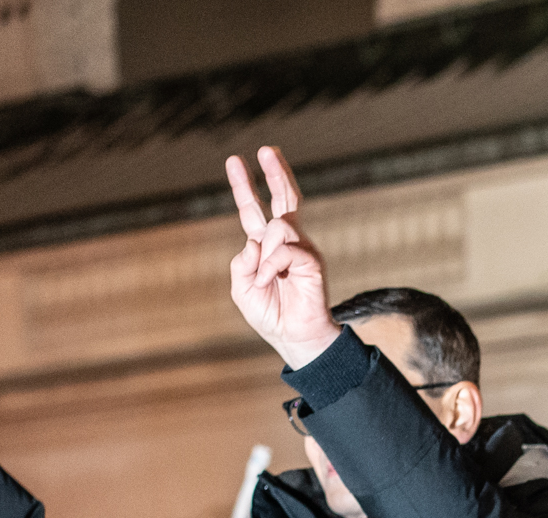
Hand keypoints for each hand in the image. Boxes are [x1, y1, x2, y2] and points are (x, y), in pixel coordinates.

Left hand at [225, 146, 340, 369]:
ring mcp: (301, 249)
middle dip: (274, 173)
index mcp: (265, 246)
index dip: (244, 186)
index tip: (235, 160)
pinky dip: (274, 265)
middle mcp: (285, 242)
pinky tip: (275, 280)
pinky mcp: (313, 261)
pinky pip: (287, 250)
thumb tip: (255, 241)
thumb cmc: (269, 314)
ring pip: (279, 226)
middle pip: (282, 198)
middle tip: (265, 149)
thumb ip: (242, 262)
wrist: (294, 337)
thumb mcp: (241, 287)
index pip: (255, 210)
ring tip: (270, 277)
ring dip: (267, 252)